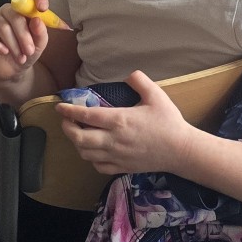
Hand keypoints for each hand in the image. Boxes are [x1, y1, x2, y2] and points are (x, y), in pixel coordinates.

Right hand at [0, 0, 52, 103]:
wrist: (12, 71)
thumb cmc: (26, 53)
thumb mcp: (39, 45)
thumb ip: (41, 32)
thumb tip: (37, 20)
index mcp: (25, 9)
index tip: (42, 9)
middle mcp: (8, 10)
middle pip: (16, 15)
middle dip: (24, 35)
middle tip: (30, 51)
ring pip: (3, 27)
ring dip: (14, 45)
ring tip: (20, 58)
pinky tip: (4, 52)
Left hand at [59, 71, 195, 176]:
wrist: (181, 150)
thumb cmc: (169, 122)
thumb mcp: (156, 96)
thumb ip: (140, 81)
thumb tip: (128, 74)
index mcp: (119, 120)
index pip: (86, 116)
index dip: (69, 111)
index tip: (60, 107)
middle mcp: (113, 140)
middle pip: (79, 138)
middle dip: (67, 128)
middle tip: (66, 120)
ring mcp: (116, 156)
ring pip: (85, 153)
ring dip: (77, 143)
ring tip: (78, 133)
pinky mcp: (121, 167)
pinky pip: (98, 166)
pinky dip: (90, 158)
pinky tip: (93, 150)